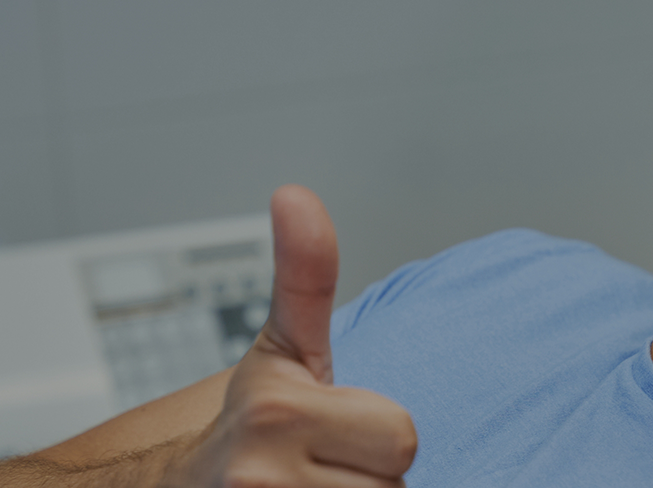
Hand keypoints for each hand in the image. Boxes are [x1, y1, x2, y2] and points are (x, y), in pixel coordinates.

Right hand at [177, 185, 417, 487]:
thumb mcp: (282, 350)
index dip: (376, 435)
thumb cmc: (249, 425)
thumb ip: (305, 277)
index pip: (403, 437)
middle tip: (324, 469)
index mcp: (277, 415)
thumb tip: (296, 194)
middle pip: (395, 485)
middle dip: (370, 478)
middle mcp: (262, 480)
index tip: (333, 432)